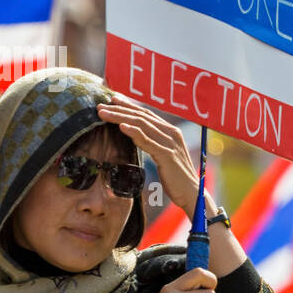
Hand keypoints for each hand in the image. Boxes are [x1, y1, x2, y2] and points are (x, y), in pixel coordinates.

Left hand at [96, 93, 201, 213]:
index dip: (128, 106)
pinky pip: (148, 141)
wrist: (191, 193)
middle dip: (119, 110)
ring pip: (142, 125)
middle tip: (100, 106)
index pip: (146, 114)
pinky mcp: (167, 156)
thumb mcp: (164, 155)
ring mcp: (170, 144)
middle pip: (142, 117)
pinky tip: (122, 127)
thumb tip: (136, 136)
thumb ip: (153, 143)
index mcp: (171, 132)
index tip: (112, 100)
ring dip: (120, 117)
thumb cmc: (175, 177)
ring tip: (103, 114)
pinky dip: (134, 133)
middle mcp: (171, 134)